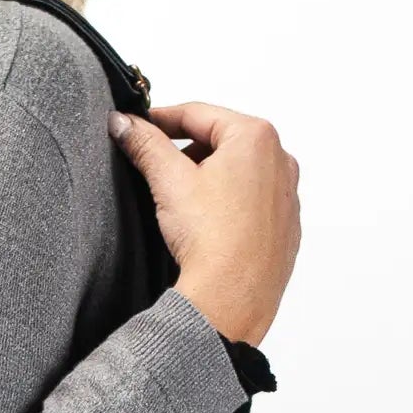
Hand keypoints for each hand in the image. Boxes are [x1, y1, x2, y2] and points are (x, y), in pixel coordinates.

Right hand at [108, 101, 300, 346]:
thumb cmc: (213, 240)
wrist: (233, 298)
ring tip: (183, 203)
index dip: (161, 119)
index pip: (197, 114)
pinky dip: (230, 206)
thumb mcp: (168, 181)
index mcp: (256, 137)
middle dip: (187, 152)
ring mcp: (287, 196)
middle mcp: (280, 161)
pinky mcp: (286, 229)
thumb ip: (144, 144)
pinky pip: (253, 204)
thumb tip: (125, 125)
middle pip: (221, 141)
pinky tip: (209, 226)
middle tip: (158, 170)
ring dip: (210, 178)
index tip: (139, 128)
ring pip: (239, 173)